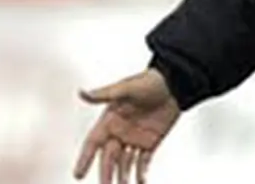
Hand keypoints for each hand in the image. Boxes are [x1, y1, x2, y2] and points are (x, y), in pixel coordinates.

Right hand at [74, 68, 180, 183]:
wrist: (176, 83)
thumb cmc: (150, 81)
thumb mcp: (128, 88)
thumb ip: (105, 94)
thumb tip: (81, 93)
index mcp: (110, 119)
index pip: (93, 142)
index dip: (85, 158)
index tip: (78, 174)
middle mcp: (120, 131)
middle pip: (109, 157)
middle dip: (106, 173)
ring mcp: (135, 138)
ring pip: (125, 162)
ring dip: (123, 176)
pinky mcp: (151, 141)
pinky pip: (144, 160)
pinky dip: (141, 172)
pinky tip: (141, 181)